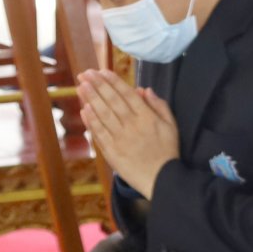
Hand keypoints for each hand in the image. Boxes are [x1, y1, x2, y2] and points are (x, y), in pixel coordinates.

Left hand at [76, 69, 178, 197]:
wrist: (161, 179)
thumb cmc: (167, 151)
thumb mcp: (171, 125)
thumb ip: (159, 105)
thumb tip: (144, 89)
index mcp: (147, 117)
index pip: (127, 94)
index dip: (113, 82)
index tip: (101, 71)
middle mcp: (132, 125)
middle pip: (112, 101)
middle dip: (97, 85)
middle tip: (85, 74)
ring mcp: (120, 139)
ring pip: (103, 115)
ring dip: (90, 99)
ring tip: (80, 86)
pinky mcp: (112, 152)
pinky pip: (99, 134)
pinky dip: (91, 121)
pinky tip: (84, 109)